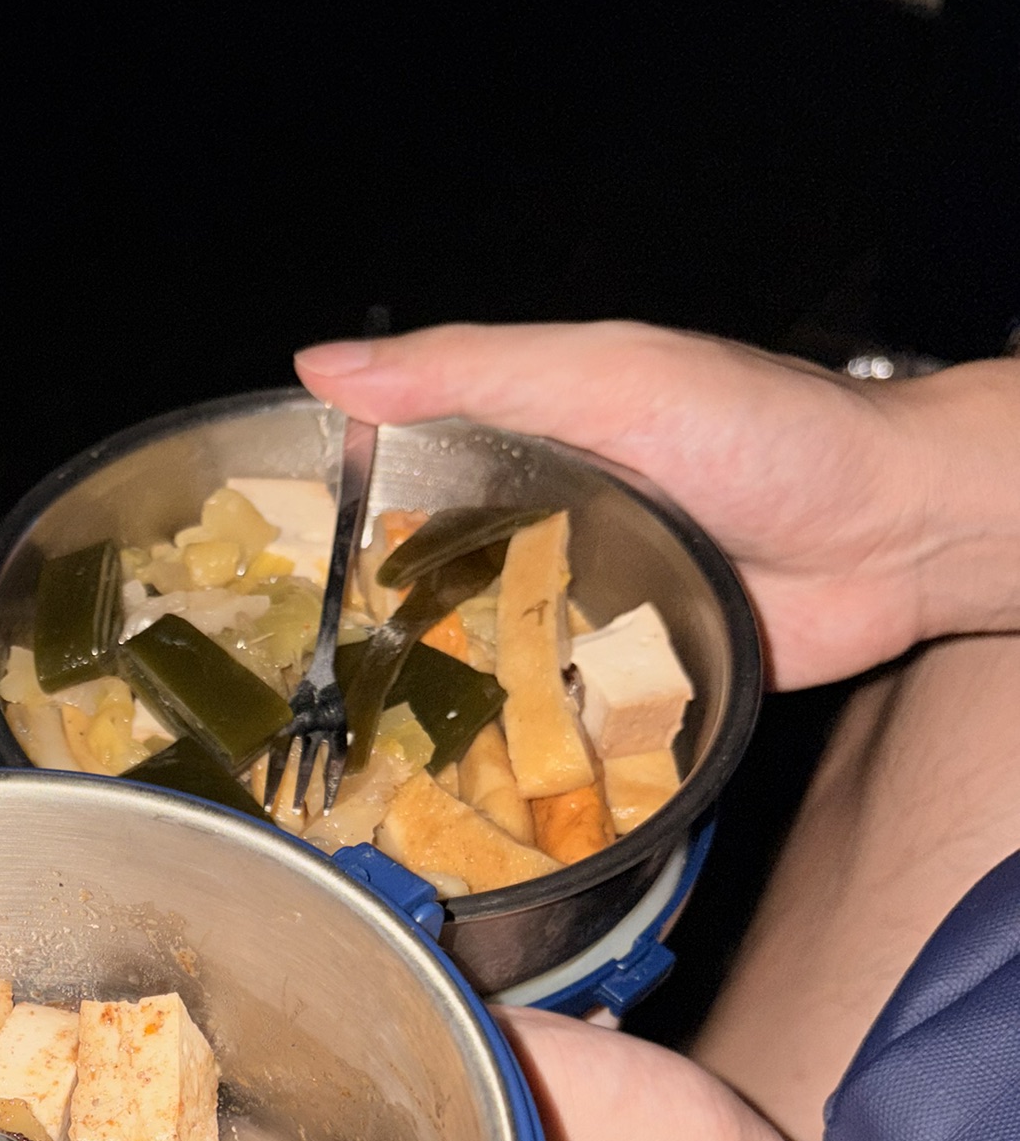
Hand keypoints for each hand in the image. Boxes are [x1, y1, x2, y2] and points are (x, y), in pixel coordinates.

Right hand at [297, 320, 1019, 688]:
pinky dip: (503, 741)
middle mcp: (538, 529)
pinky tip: (441, 776)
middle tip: (275, 679)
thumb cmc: (764, 433)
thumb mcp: (605, 375)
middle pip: (420, 581)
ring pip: (472, 658)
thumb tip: (322, 364)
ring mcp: (577, 611)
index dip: (321, 509)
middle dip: (357, 626)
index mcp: (520, 443)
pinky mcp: (622, 683)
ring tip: (336, 743)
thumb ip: (470, 371)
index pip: (392, 472)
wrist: (897, 534)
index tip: (242, 560)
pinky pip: (544, 717)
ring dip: (423, 696)